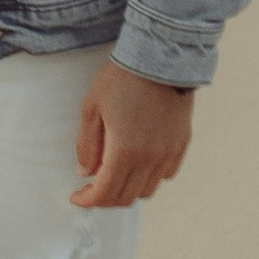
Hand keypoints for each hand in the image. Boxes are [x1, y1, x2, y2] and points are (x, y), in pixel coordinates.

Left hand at [70, 58, 193, 208]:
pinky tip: (138, 163)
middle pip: (126, 197)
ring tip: (114, 174)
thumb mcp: (92, 108)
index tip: (77, 197)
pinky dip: (149, 177)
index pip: (104, 193)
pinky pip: (165, 174)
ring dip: (128, 189)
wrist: (160, 57)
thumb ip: (87, 145)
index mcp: (124, 152)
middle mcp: (149, 159)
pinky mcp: (181, 145)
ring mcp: (168, 153)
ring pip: (147, 190)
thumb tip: (85, 173)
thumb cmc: (121, 79)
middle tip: (91, 187)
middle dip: (105, 198)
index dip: (87, 200)